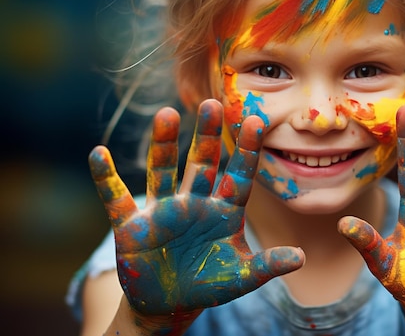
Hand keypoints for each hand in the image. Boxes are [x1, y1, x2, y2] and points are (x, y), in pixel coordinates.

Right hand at [88, 99, 303, 316]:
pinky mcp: (132, 226)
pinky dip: (105, 178)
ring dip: (163, 145)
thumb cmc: (208, 285)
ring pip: (162, 172)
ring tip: (166, 115)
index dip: (247, 150)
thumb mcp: (240, 278)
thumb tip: (300, 259)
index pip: (239, 176)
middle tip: (212, 105)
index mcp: (223, 212)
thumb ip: (267, 266)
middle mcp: (194, 203)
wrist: (168, 305)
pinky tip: (98, 154)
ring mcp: (163, 212)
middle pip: (202, 164)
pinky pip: (116, 198)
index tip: (258, 120)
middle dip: (206, 137)